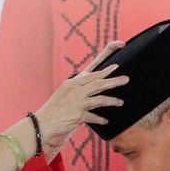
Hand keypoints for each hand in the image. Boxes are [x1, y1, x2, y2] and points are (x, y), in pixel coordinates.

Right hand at [35, 41, 127, 155]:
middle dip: (113, 80)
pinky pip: (94, 117)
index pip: (92, 70)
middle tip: (126, 79)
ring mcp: (77, 102)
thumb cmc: (56, 108)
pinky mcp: (78, 115)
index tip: (118, 48)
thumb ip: (80, 87)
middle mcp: (75, 89)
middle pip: (98, 82)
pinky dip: (100, 119)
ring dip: (112, 100)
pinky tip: (106, 121)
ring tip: (120, 102)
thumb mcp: (66, 93)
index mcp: (73, 82)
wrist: (43, 122)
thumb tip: (93, 82)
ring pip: (100, 99)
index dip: (106, 58)